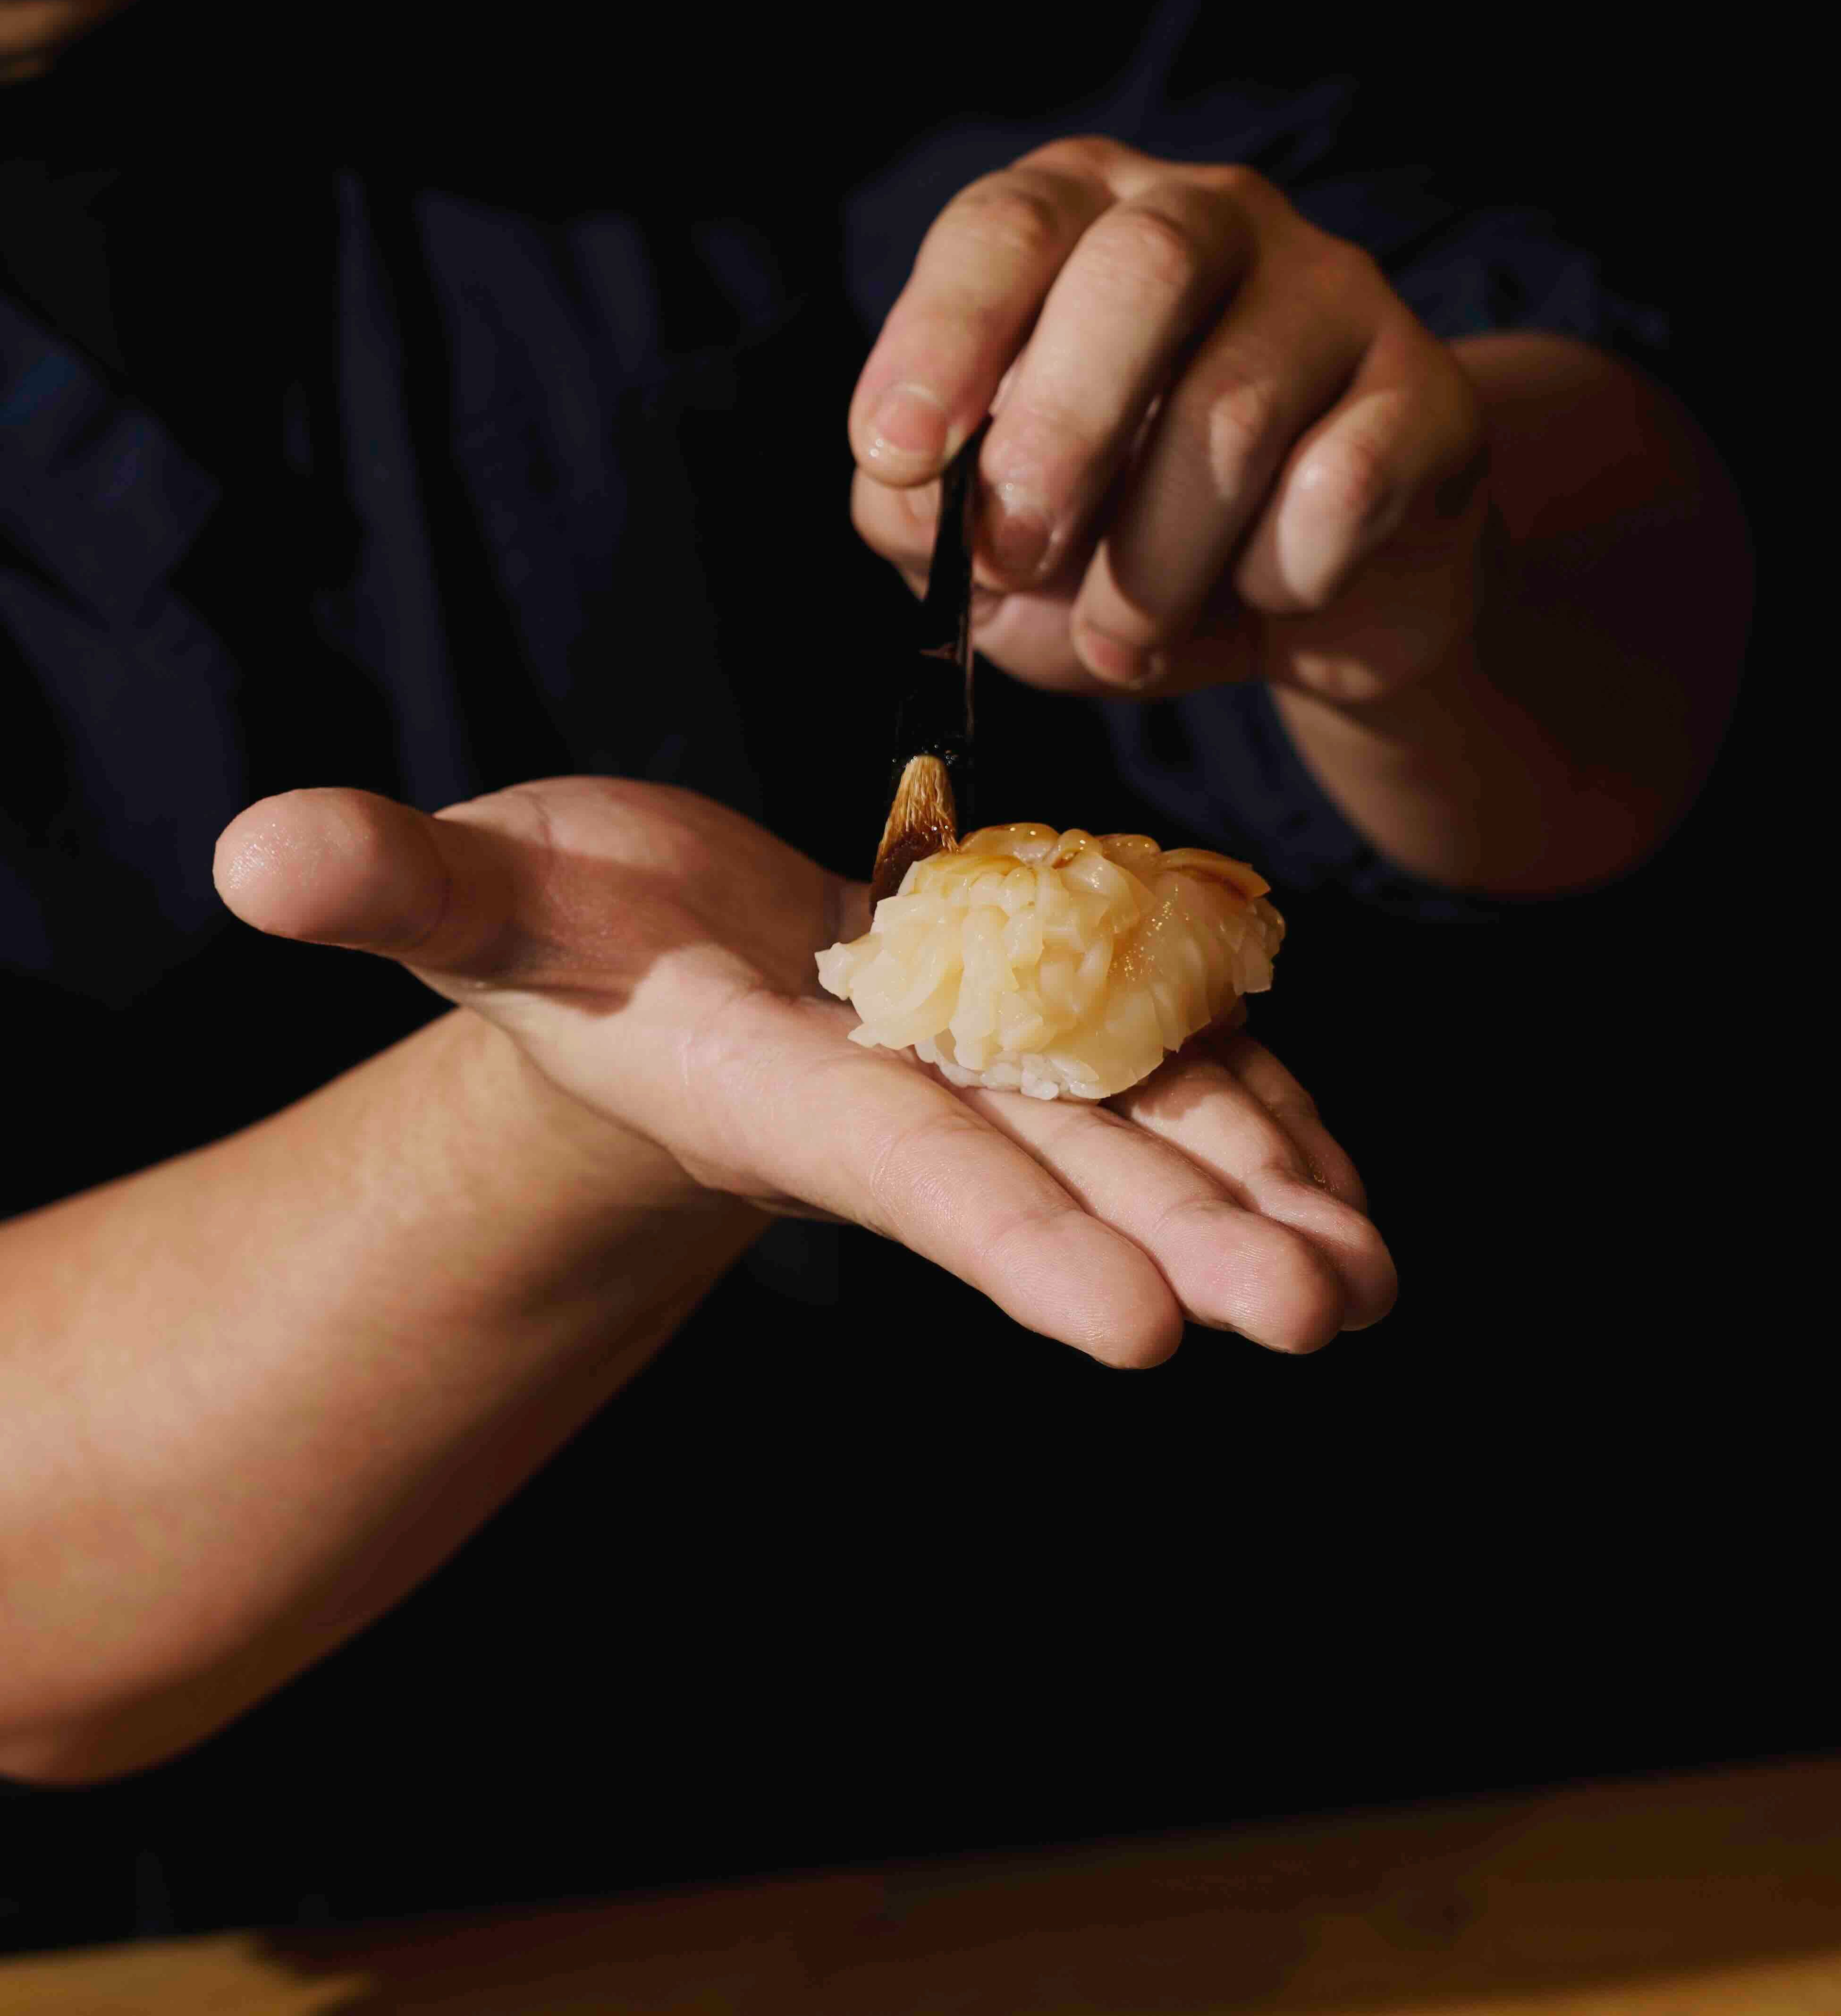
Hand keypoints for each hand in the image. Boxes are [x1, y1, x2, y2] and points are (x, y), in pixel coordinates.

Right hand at [216, 778, 1393, 1364]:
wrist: (661, 973)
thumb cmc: (563, 935)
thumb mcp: (488, 894)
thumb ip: (396, 885)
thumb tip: (257, 855)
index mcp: (781, 1079)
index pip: (909, 1162)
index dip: (1018, 1235)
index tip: (1147, 1327)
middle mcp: (900, 1098)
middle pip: (1059, 1172)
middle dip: (1192, 1239)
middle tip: (1328, 1310)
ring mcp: (978, 1073)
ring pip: (1132, 1136)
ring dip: (1254, 1196)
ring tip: (1370, 1276)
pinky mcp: (1025, 1033)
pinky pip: (1149, 1079)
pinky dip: (1240, 1116)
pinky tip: (1333, 1169)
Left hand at [849, 136, 1488, 705]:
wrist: (1301, 610)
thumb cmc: (1119, 547)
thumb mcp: (993, 540)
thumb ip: (924, 514)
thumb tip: (912, 497)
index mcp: (1080, 220)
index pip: (1006, 227)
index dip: (944, 335)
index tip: (900, 453)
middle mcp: (1211, 218)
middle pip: (1141, 272)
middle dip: (1060, 432)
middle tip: (1016, 559)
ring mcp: (1334, 291)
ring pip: (1234, 409)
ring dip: (1155, 564)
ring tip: (1126, 639)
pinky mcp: (1430, 392)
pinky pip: (1343, 485)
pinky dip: (1283, 574)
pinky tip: (1273, 593)